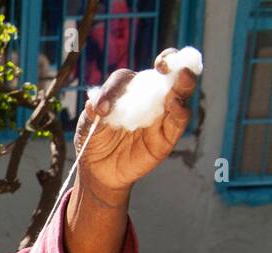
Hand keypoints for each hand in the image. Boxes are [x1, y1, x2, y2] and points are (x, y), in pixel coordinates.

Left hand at [75, 49, 197, 195]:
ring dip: (183, 82)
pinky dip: (180, 110)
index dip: (117, 87)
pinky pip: (179, 119)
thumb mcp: (87, 127)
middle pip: (166, 73)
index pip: (127, 78)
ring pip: (180, 92)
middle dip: (171, 62)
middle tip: (164, 63)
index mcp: (128, 91)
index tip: (102, 109)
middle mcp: (148, 97)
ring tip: (183, 75)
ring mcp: (161, 114)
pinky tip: (176, 104)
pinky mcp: (168, 134)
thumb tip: (93, 103)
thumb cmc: (94, 142)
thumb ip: (91, 114)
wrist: (99, 171)